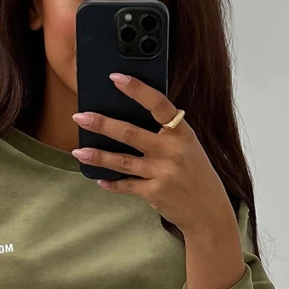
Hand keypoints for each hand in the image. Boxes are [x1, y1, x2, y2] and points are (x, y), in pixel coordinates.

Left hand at [71, 74, 234, 237]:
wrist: (208, 210)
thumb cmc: (195, 174)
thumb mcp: (188, 146)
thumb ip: (166, 132)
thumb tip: (131, 117)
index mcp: (181, 132)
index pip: (158, 104)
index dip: (137, 89)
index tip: (116, 78)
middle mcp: (172, 150)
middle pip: (131, 133)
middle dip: (103, 124)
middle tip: (80, 116)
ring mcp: (162, 172)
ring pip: (123, 161)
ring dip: (98, 156)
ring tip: (79, 151)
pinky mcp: (155, 192)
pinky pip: (127, 185)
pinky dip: (112, 183)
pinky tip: (99, 179)